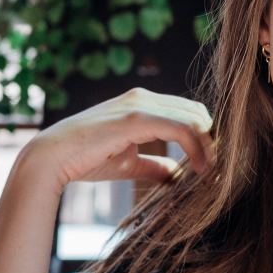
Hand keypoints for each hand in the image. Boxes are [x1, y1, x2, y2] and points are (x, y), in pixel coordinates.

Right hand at [16, 87, 213, 188]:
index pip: (188, 113)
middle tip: (220, 169)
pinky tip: (200, 169)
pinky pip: (181, 128)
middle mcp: (144, 97)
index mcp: (142, 103)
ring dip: (210, 147)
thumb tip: (177, 175)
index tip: (214, 164)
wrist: (52, 158)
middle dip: (213, 141)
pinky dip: (197, 148)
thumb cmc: (86, 160)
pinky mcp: (136, 117)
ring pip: (194, 119)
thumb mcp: (129, 163)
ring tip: (213, 172)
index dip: (206, 137)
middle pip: (197, 113)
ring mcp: (140, 104)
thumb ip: (154, 165)